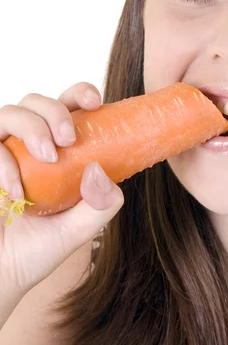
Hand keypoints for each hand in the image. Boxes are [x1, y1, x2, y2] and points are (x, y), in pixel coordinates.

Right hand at [0, 82, 123, 296]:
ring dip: (33, 128)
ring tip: (49, 158)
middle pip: (37, 101)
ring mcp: (0, 153)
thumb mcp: (79, 230)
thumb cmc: (36, 250)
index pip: (67, 107)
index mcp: (56, 150)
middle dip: (55, 111)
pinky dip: (5, 163)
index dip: (80, 94)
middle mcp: (26, 146)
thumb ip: (100, 204)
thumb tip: (100, 170)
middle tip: (69, 139)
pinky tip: (18, 192)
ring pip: (10, 112)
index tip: (95, 103)